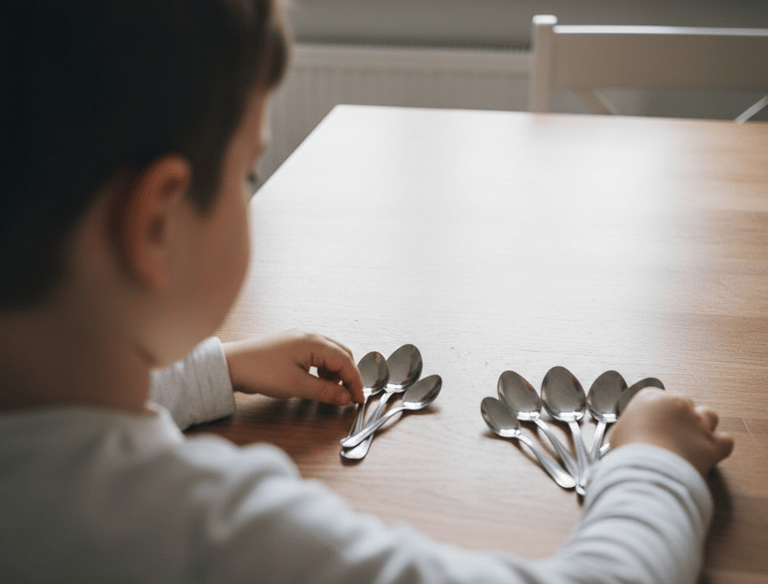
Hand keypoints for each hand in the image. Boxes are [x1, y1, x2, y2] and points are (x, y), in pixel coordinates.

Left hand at [223, 331, 363, 404]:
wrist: (231, 365)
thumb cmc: (261, 371)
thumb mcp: (296, 386)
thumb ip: (325, 391)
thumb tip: (346, 397)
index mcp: (314, 342)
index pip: (345, 361)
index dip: (355, 382)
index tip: (359, 399)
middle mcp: (310, 336)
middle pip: (342, 354)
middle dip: (348, 375)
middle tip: (349, 396)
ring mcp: (300, 339)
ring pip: (330, 354)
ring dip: (336, 372)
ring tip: (332, 391)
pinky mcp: (292, 345)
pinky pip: (317, 355)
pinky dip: (324, 369)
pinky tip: (318, 381)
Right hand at [609, 388, 733, 475]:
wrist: (647, 472)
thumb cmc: (628, 453)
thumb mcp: (616, 436)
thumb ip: (627, 429)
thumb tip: (628, 435)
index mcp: (650, 397)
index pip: (657, 397)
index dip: (655, 412)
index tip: (652, 424)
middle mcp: (676, 404)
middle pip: (684, 403)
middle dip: (679, 418)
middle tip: (669, 436)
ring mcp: (697, 422)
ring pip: (709, 415)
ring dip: (702, 425)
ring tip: (690, 441)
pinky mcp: (712, 443)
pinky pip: (725, 440)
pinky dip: (719, 446)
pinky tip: (708, 453)